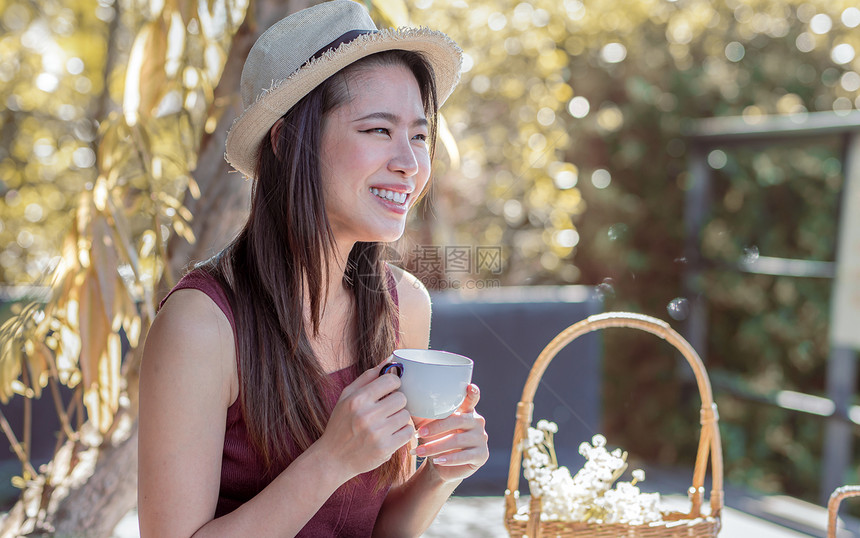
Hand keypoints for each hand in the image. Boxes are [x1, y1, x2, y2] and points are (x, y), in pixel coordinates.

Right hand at [318, 364, 413, 479]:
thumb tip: (390, 359)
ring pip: (406, 416)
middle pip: (402, 398)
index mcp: (357, 400)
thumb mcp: (346, 397)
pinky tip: (391, 434)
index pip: (391, 380)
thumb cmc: (341, 424)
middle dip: (397, 402)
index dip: (394, 384)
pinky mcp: (385, 449)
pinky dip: (403, 432)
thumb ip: (368, 377)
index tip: (390, 390)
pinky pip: (408, 432)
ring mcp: (376, 433)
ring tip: (388, 423)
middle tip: (388, 409)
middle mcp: (366, 416)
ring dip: (400, 418)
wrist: (333, 459)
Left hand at [412, 384, 488, 482]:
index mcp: (466, 411)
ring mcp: (481, 439)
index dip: (472, 393)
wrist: (441, 466)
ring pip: (458, 440)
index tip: (469, 387)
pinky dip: (449, 459)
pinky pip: (464, 456)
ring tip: (419, 451)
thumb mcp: (427, 424)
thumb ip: (422, 411)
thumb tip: (405, 397)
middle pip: (459, 420)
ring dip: (436, 446)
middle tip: (419, 433)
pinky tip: (437, 461)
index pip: (472, 399)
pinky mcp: (481, 455)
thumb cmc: (435, 440)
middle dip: (437, 427)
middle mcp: (477, 422)